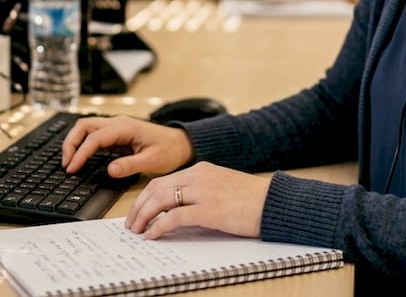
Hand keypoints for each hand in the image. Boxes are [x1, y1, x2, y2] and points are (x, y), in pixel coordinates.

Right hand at [61, 115, 193, 178]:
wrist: (181, 143)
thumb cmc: (170, 150)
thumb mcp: (152, 161)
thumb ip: (130, 165)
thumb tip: (110, 170)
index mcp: (125, 128)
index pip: (94, 138)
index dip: (81, 153)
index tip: (72, 168)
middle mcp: (118, 123)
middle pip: (84, 126)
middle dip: (71, 143)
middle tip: (66, 164)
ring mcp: (116, 127)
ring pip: (86, 128)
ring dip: (74, 142)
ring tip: (69, 162)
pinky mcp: (116, 134)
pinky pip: (93, 135)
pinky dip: (82, 144)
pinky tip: (80, 158)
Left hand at [125, 162, 270, 239]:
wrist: (273, 202)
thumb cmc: (252, 199)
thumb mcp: (221, 186)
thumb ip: (200, 191)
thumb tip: (177, 209)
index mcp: (200, 170)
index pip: (162, 180)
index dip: (144, 196)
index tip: (137, 210)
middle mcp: (198, 177)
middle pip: (155, 188)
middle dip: (138, 207)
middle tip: (131, 224)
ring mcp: (202, 192)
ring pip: (160, 200)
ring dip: (144, 216)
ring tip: (138, 231)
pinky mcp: (208, 210)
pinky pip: (174, 217)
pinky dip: (158, 226)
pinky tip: (153, 235)